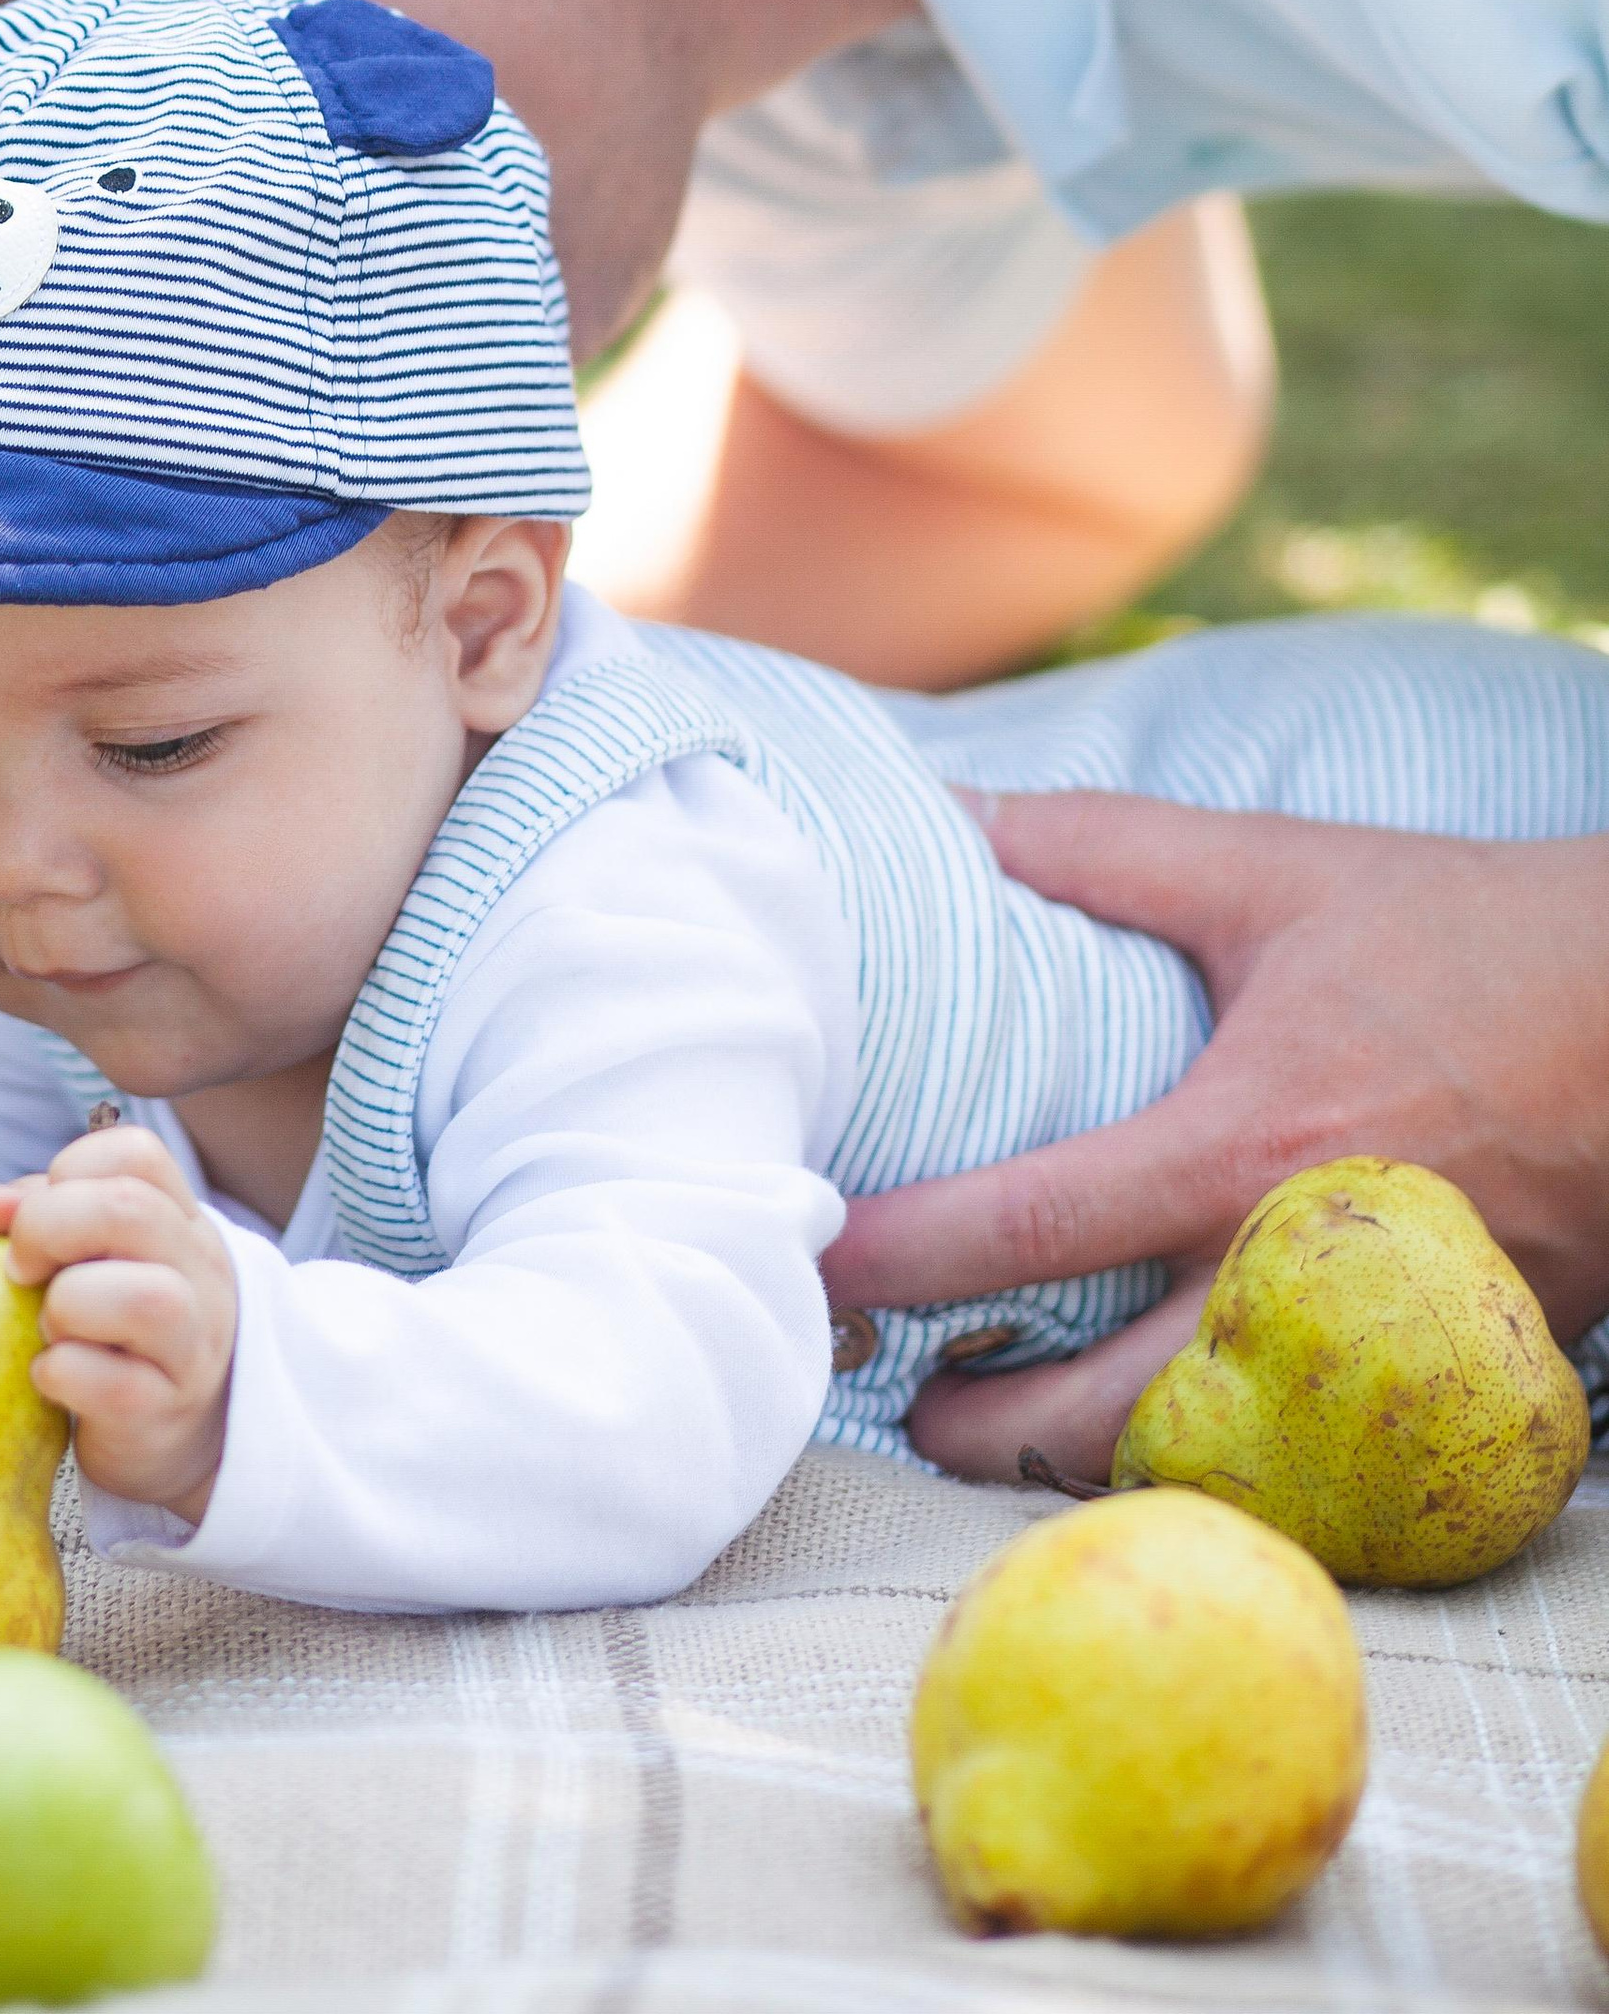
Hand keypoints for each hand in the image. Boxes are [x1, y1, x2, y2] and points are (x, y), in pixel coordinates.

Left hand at [0, 1126, 236, 1523]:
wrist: (180, 1436)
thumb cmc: (118, 1333)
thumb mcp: (92, 1262)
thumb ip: (40, 1219)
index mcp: (181, 1221)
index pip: (137, 1154)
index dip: (71, 1168)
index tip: (35, 1215)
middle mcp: (200, 1272)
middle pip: (129, 1210)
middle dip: (47, 1227)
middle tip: (19, 1269)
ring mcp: (193, 1344)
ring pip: (141, 1299)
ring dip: (67, 1307)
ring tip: (51, 1329)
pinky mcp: (166, 1411)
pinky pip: (112, 1385)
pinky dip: (61, 1373)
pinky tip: (50, 1378)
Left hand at [823, 802, 1608, 1482]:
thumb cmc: (1462, 937)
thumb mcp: (1272, 871)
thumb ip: (1102, 848)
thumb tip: (950, 817)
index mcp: (1244, 1145)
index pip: (1034, 1229)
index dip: (909, 1257)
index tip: (819, 1262)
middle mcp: (1303, 1270)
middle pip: (1105, 1409)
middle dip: (980, 1427)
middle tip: (899, 1395)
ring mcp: (1382, 1349)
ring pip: (1205, 1462)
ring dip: (1087, 1462)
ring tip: (1000, 1429)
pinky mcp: (1449, 1388)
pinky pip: (1308, 1466)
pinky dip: (1216, 1465)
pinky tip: (1152, 1433)